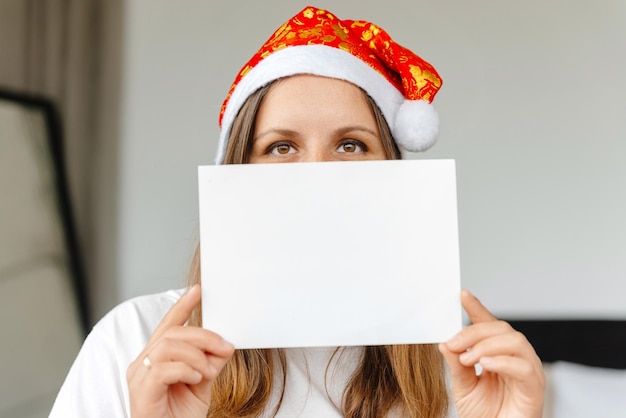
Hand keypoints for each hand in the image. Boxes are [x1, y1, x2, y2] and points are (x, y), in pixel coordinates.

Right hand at [127, 285, 234, 417]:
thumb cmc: (179, 416)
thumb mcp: (202, 384)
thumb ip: (210, 363)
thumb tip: (225, 345)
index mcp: (156, 358)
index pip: (168, 325)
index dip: (183, 306)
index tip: (199, 291)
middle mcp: (143, 363)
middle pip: (172, 332)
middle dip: (203, 336)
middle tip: (224, 347)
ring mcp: (139, 377)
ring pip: (168, 346)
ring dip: (196, 355)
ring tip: (207, 372)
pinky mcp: (141, 392)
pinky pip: (163, 369)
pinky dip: (185, 370)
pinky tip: (195, 379)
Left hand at [439, 290, 544, 417]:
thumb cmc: (484, 415)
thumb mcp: (463, 387)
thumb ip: (456, 365)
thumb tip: (445, 342)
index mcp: (498, 355)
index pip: (489, 325)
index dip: (477, 308)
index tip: (462, 295)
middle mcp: (515, 359)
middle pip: (502, 329)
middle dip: (475, 332)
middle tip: (454, 343)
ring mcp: (528, 373)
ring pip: (516, 342)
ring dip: (487, 345)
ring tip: (469, 358)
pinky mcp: (535, 389)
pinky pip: (524, 368)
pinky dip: (503, 362)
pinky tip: (485, 365)